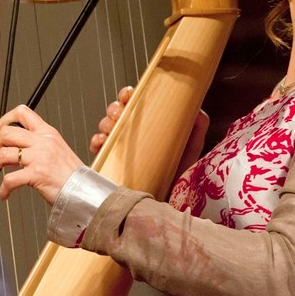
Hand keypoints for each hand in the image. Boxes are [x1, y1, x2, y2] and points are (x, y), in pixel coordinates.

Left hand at [0, 104, 82, 204]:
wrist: (86, 192)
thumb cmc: (72, 177)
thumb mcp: (58, 151)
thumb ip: (39, 146)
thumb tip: (15, 150)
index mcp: (48, 133)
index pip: (22, 113)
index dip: (4, 120)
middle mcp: (43, 141)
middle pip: (5, 133)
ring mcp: (40, 157)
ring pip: (2, 154)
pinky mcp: (38, 174)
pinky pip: (10, 179)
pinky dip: (3, 189)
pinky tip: (4, 195)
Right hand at [88, 85, 208, 175]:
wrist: (167, 200)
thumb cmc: (178, 173)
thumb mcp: (191, 149)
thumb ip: (197, 129)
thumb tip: (198, 111)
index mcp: (149, 124)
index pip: (135, 103)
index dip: (128, 95)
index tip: (128, 95)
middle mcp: (133, 133)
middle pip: (117, 111)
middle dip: (114, 108)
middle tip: (119, 114)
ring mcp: (120, 146)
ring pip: (106, 126)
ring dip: (105, 123)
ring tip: (111, 130)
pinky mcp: (110, 161)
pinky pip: (98, 147)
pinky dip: (96, 142)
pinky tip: (100, 144)